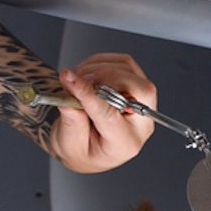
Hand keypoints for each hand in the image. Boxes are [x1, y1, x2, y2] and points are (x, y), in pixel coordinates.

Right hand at [43, 54, 156, 173]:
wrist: (87, 145)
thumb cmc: (81, 148)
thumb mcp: (69, 144)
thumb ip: (71, 122)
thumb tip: (70, 98)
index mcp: (124, 143)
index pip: (111, 115)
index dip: (89, 95)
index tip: (71, 81)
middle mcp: (140, 122)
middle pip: (139, 89)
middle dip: (105, 77)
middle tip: (78, 80)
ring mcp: (141, 102)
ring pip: (128, 70)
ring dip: (97, 69)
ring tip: (76, 81)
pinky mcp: (134, 84)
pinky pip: (123, 62)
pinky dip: (100, 62)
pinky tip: (85, 75)